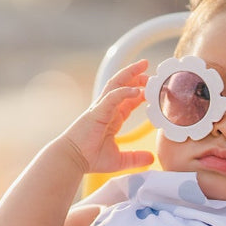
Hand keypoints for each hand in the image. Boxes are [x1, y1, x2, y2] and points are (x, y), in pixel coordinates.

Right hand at [60, 60, 155, 174]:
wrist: (72, 159)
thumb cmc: (90, 158)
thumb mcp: (119, 160)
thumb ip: (136, 158)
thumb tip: (152, 158)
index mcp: (112, 117)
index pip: (128, 99)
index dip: (140, 92)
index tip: (153, 88)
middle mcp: (106, 109)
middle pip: (122, 85)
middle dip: (136, 76)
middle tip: (150, 71)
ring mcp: (101, 108)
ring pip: (116, 84)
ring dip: (130, 73)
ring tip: (142, 66)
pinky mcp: (97, 112)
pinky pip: (112, 97)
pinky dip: (124, 91)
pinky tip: (136, 90)